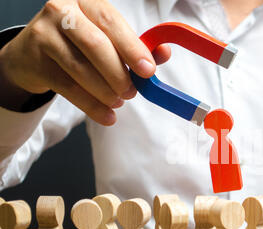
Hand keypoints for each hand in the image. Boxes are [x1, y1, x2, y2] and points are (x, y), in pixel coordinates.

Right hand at [0, 0, 170, 124]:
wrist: (32, 53)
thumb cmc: (78, 44)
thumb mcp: (106, 38)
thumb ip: (135, 46)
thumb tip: (164, 53)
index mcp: (86, 2)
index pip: (111, 22)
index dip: (132, 48)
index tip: (149, 71)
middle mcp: (62, 12)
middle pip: (96, 45)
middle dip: (119, 74)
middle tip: (132, 93)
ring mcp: (44, 35)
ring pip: (81, 68)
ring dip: (106, 92)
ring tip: (119, 102)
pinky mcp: (35, 61)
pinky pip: (68, 88)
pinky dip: (91, 106)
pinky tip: (107, 115)